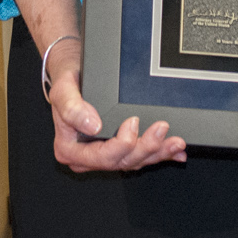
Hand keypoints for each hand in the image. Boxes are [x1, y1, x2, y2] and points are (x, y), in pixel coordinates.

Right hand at [41, 40, 186, 172]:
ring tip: (176, 142)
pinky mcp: (119, 149)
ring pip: (134, 161)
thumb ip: (72, 108)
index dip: (122, 144)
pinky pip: (140, 157)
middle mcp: (88, 157)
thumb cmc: (67, 84)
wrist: (73, 76)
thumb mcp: (62, 91)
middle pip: (122, 162)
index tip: (133, 123)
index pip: (101, 157)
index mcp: (70, 150)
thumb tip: (92, 125)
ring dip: (158, 153)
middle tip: (161, 128)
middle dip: (146, 148)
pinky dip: (160, 155)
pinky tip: (175, 153)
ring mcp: (105, 155)